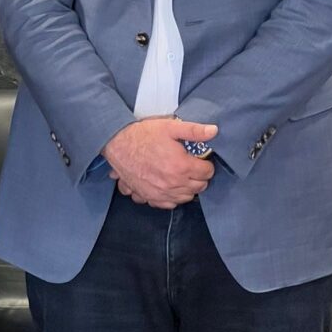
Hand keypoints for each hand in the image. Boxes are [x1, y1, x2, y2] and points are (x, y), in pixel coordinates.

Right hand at [103, 117, 217, 208]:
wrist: (117, 144)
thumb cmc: (143, 134)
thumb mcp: (169, 127)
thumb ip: (194, 130)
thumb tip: (214, 131)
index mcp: (182, 166)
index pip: (207, 172)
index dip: (206, 164)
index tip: (200, 158)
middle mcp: (173, 184)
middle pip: (200, 187)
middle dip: (200, 176)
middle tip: (192, 165)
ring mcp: (161, 193)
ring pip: (186, 197)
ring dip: (188, 187)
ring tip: (182, 175)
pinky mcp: (150, 197)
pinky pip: (170, 204)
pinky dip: (174, 197)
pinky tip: (170, 185)